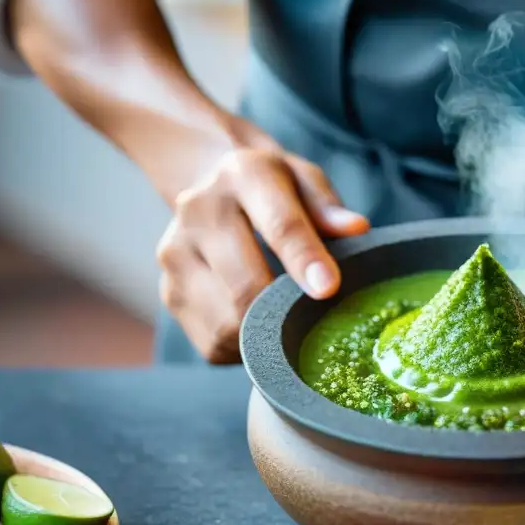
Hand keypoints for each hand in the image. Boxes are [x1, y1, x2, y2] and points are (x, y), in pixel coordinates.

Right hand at [156, 119, 368, 363]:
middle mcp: (197, 211)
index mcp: (241, 175)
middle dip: (286, 312)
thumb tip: (356, 229)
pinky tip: (259, 327)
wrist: (211, 187)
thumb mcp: (304, 181)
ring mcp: (175, 255)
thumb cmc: (273, 190)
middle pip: (246, 286)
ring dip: (265, 336)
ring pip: (226, 323)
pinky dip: (243, 348)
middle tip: (316, 319)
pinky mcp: (169, 293)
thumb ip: (328, 207)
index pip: (278, 225)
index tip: (328, 289)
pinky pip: (212, 343)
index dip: (304, 261)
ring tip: (287, 322)